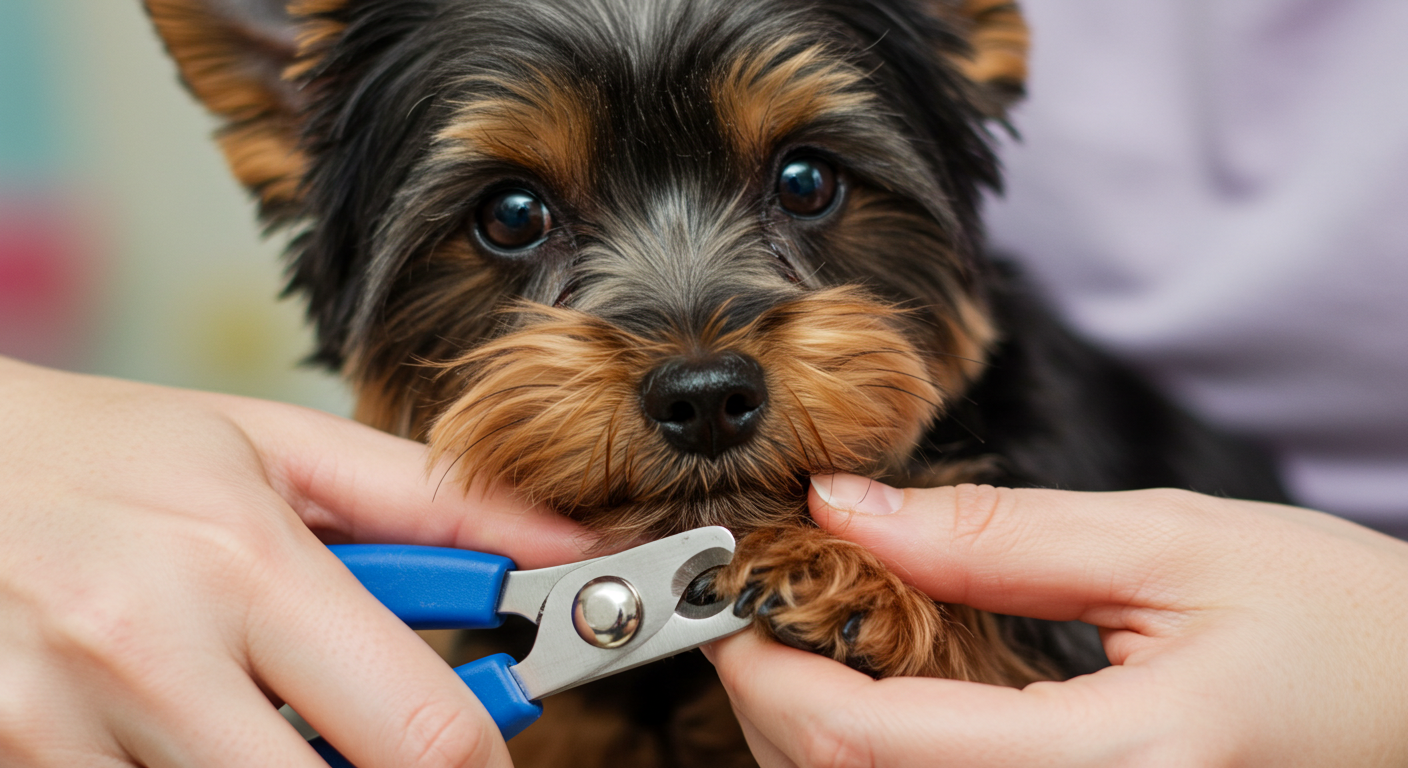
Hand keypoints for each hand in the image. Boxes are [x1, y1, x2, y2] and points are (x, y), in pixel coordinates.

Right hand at [0, 357, 594, 767]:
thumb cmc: (108, 452)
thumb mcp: (274, 450)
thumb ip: (435, 506)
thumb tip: (568, 547)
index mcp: (244, 558)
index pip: (419, 731)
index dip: (478, 766)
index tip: (481, 757)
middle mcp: (149, 650)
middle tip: (361, 732)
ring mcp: (59, 724)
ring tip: (245, 708)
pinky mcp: (8, 761)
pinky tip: (173, 728)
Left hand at [706, 474, 1407, 766]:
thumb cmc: (1346, 630)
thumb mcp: (1175, 547)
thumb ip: (999, 536)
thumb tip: (853, 508)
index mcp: (1117, 766)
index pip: (872, 742)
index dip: (772, 672)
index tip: (730, 602)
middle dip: (776, 702)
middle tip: (757, 612)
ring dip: (815, 732)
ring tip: (808, 641)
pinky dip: (876, 753)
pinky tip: (878, 694)